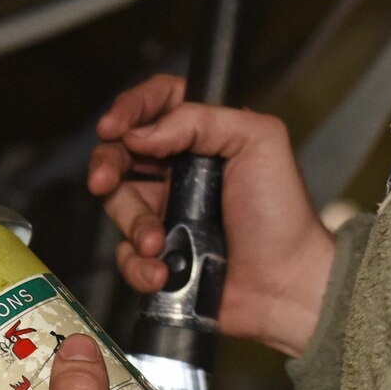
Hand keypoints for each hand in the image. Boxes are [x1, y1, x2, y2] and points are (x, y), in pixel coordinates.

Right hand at [88, 75, 336, 355]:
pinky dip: (137, 264)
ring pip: (119, 203)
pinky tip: (161, 271)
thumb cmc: (281, 212)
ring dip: (132, 222)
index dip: (129, 109)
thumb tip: (141, 132)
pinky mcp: (160, 254)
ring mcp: (168, 212)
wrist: (287, 285)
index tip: (113, 126)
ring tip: (158, 243)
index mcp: (205, 136)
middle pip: (122, 151)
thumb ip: (201, 120)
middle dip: (106, 164)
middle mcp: (180, 169)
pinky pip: (126, 254)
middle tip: (104, 181)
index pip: (156, 104)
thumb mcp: (259, 141)